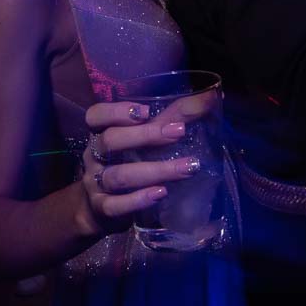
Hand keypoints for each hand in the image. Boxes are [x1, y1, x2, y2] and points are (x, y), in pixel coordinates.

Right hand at [74, 91, 215, 236]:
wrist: (102, 209)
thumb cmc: (130, 162)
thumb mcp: (149, 137)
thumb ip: (175, 116)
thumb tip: (210, 96)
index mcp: (102, 132)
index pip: (96, 116)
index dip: (116, 111)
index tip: (145, 111)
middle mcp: (94, 156)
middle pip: (110, 141)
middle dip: (145, 135)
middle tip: (179, 131)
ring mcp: (95, 183)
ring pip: (119, 175)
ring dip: (155, 170)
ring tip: (187, 167)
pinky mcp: (101, 209)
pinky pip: (114, 205)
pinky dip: (138, 199)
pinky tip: (161, 193)